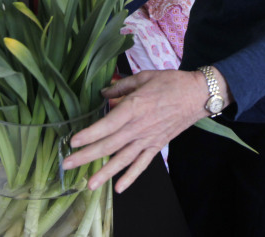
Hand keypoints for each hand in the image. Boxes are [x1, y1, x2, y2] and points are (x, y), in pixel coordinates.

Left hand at [61, 68, 208, 192]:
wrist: (197, 95)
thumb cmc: (171, 82)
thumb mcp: (144, 76)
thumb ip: (121, 86)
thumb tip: (103, 93)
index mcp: (134, 106)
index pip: (107, 124)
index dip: (89, 134)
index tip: (73, 142)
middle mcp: (138, 126)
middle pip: (109, 145)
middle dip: (87, 156)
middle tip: (68, 165)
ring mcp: (148, 139)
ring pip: (123, 159)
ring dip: (105, 172)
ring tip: (89, 184)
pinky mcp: (157, 145)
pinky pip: (142, 164)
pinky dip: (131, 176)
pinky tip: (119, 187)